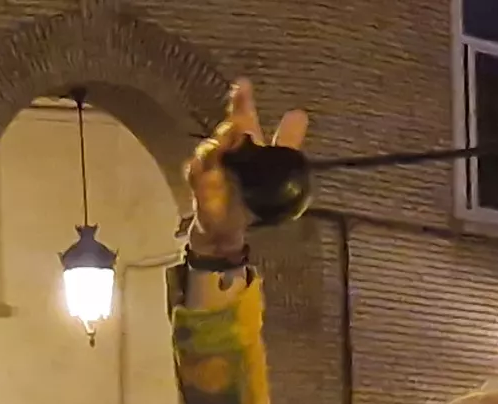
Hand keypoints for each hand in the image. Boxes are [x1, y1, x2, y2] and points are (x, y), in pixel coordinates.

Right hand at [183, 80, 308, 262]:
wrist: (229, 226)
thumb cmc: (249, 190)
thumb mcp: (273, 165)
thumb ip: (286, 142)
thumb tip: (300, 113)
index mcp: (242, 143)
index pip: (242, 118)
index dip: (242, 101)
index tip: (243, 84)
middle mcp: (222, 152)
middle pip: (223, 134)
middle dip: (227, 128)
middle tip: (236, 124)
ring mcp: (208, 172)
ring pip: (205, 155)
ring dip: (211, 150)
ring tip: (220, 146)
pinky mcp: (200, 194)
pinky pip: (197, 184)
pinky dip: (200, 179)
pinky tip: (206, 176)